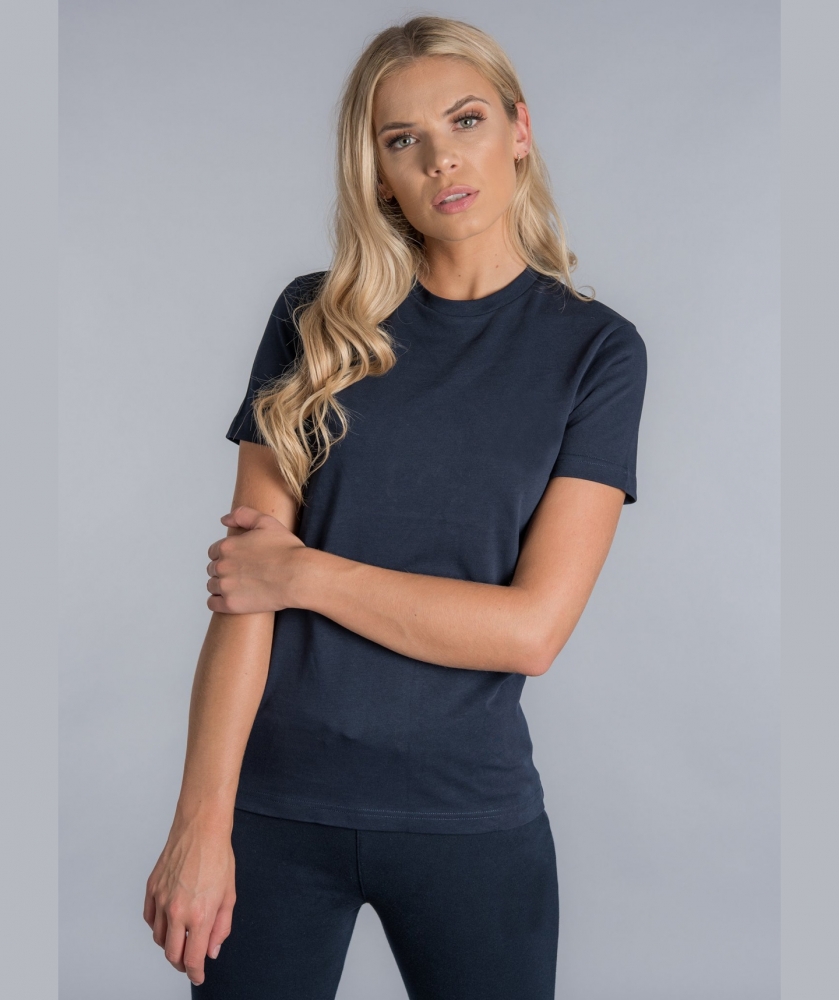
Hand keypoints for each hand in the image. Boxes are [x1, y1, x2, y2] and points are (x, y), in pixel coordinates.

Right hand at [144, 820, 235, 986]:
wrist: (201, 829)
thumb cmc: (218, 857)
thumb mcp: (229, 895)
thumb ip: (221, 927)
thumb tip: (211, 951)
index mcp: (199, 915)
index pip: (192, 958)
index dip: (195, 973)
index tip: (198, 976)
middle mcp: (177, 910)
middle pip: (172, 953)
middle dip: (181, 963)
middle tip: (189, 963)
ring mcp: (161, 900)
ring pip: (158, 938)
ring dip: (169, 945)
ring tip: (180, 940)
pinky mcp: (151, 888)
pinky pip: (149, 918)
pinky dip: (157, 926)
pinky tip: (167, 922)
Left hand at [206, 505, 306, 613]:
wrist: (298, 576)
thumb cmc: (286, 551)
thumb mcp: (266, 522)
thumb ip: (242, 515)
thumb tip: (224, 520)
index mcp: (227, 546)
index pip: (213, 552)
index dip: (225, 555)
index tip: (238, 560)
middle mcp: (222, 565)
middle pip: (212, 569)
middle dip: (224, 570)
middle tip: (242, 574)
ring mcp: (225, 586)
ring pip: (212, 586)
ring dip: (221, 586)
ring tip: (240, 587)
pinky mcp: (231, 604)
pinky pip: (212, 603)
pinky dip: (218, 601)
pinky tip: (231, 599)